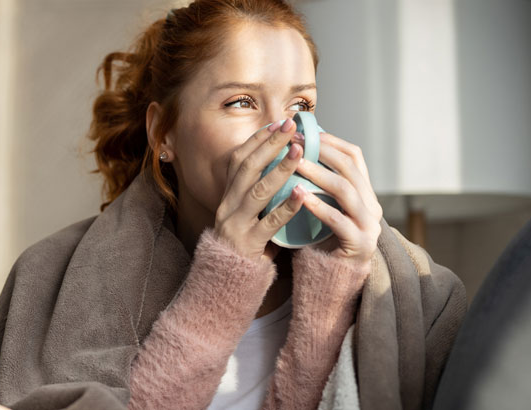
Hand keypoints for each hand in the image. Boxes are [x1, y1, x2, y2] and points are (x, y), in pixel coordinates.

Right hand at [214, 118, 306, 261]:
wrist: (228, 279)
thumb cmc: (246, 242)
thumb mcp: (247, 212)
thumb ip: (260, 190)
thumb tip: (284, 162)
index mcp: (228, 195)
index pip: (239, 159)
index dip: (258, 139)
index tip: (277, 122)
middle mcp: (228, 205)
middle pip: (247, 167)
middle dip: (269, 144)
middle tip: (290, 126)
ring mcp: (236, 224)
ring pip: (257, 191)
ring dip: (279, 169)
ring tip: (299, 152)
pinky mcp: (248, 244)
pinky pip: (268, 223)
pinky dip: (286, 207)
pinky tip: (302, 194)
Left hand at [293, 130, 381, 267]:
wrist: (333, 278)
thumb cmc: (323, 238)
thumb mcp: (325, 205)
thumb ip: (319, 182)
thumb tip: (297, 148)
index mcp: (365, 192)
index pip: (354, 156)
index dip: (331, 141)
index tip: (305, 131)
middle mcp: (372, 205)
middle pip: (350, 169)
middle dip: (322, 152)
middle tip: (296, 143)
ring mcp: (369, 225)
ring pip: (345, 191)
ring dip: (318, 174)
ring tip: (295, 164)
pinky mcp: (359, 244)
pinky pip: (337, 220)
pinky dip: (318, 206)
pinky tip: (300, 196)